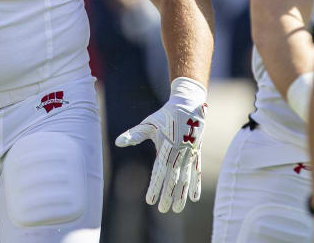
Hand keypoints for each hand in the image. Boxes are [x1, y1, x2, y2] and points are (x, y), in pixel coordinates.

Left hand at [115, 77, 207, 212]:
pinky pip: (196, 172)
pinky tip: (193, 197)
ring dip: (181, 194)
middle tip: (162, 210)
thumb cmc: (165, 115)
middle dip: (168, 195)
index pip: (159, 172)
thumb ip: (134, 135)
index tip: (149, 200)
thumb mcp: (149, 123)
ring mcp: (189, 154)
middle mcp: (179, 153)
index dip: (155, 186)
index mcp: (166, 147)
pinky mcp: (196, 154)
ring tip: (177, 209)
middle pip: (173, 178)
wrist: (188, 105)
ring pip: (185, 178)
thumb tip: (117, 143)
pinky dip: (195, 185)